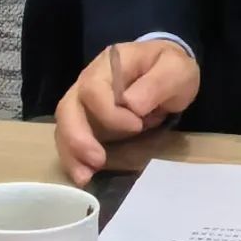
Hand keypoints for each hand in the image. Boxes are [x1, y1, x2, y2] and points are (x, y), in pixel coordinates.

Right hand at [54, 40, 199, 184]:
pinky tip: (84, 175)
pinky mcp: (88, 120)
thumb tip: (130, 105)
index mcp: (110, 64)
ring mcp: (85, 100)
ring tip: (84, 176)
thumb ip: (156, 84)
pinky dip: (74, 158)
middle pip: (68, 107)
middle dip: (78, 137)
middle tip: (97, 160)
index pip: (94, 88)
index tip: (137, 125)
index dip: (110, 112)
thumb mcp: (175, 70)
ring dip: (71, 152)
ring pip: (64, 125)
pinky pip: (71, 138)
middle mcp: (89, 80)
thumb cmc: (171, 69)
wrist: (169, 72)